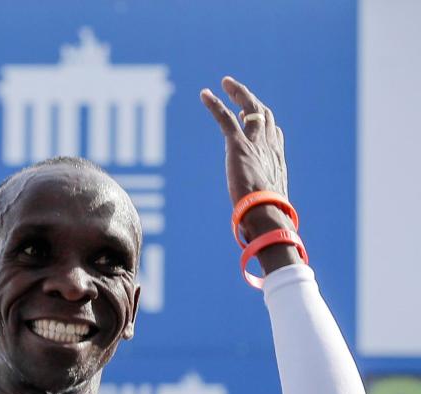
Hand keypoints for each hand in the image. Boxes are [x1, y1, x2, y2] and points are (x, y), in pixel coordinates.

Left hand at [200, 76, 287, 205]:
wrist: (267, 211)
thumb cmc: (267, 216)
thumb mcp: (267, 207)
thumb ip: (260, 205)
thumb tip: (252, 223)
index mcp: (277, 160)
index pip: (274, 133)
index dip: (265, 122)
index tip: (254, 116)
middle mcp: (269, 146)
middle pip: (264, 114)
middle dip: (251, 100)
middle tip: (238, 91)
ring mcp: (255, 142)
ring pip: (248, 108)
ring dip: (237, 92)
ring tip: (225, 82)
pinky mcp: (238, 144)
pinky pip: (225, 117)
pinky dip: (215, 104)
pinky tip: (204, 94)